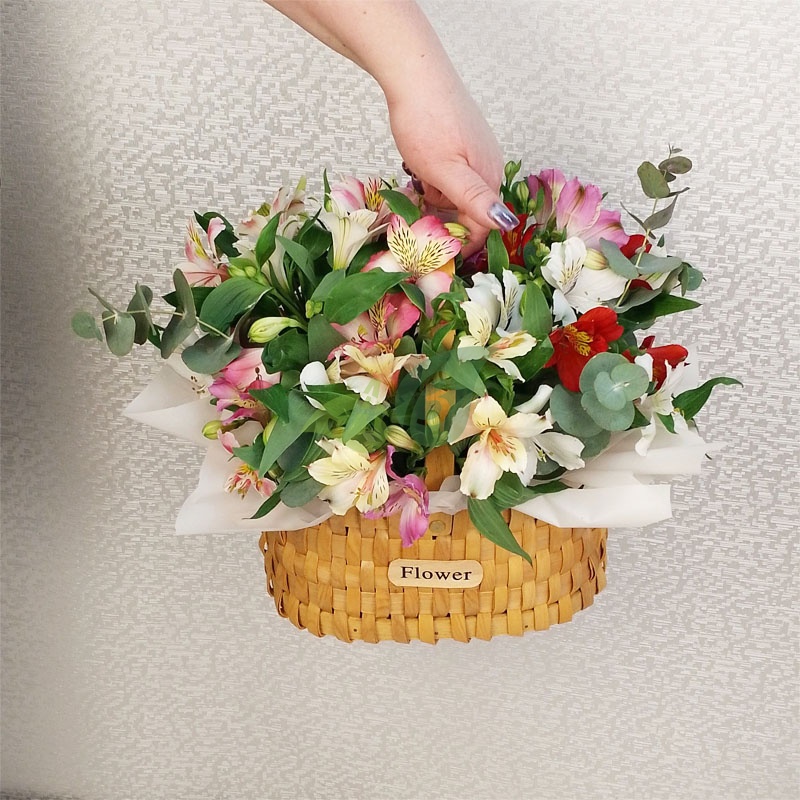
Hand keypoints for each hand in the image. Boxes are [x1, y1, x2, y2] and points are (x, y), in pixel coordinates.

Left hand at [386, 78, 516, 255]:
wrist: (415, 75)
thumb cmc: (426, 123)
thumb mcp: (446, 171)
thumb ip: (474, 199)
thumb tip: (505, 223)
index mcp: (489, 178)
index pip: (481, 228)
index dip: (459, 243)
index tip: (434, 250)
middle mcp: (489, 167)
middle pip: (470, 212)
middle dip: (445, 217)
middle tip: (417, 209)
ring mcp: (477, 153)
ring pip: (458, 194)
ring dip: (437, 196)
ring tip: (418, 179)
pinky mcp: (463, 142)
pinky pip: (452, 175)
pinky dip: (435, 178)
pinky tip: (421, 166)